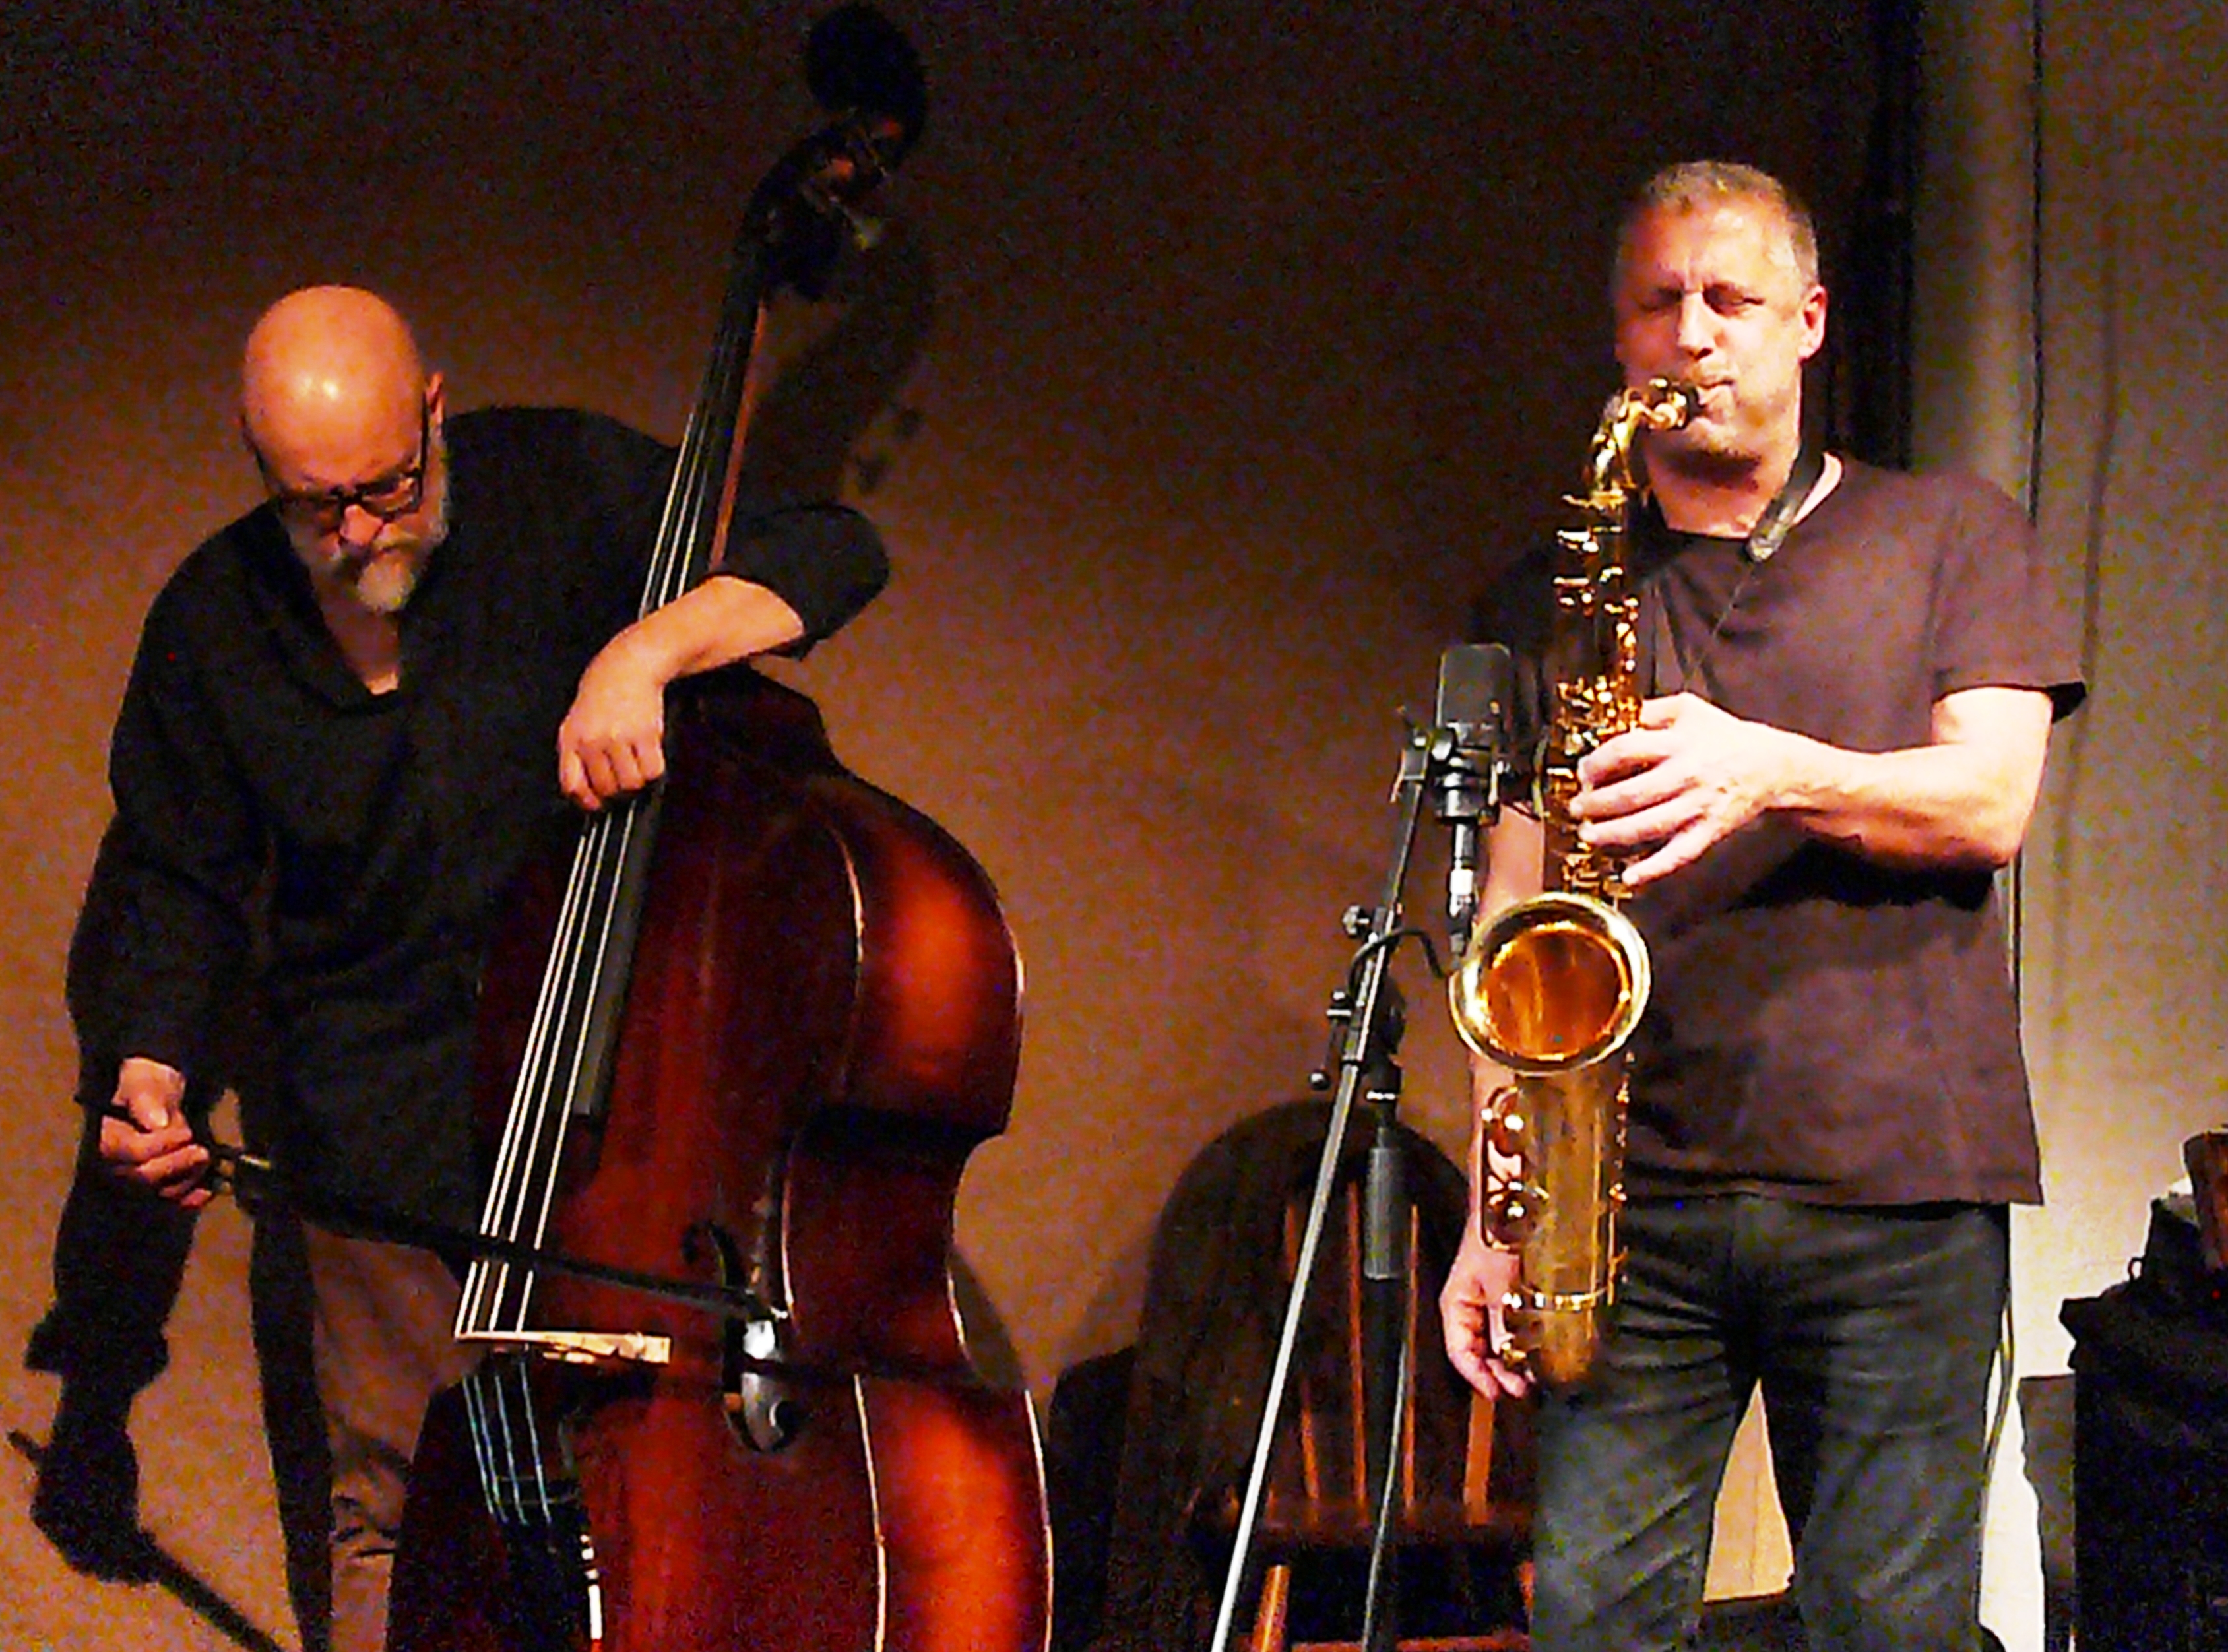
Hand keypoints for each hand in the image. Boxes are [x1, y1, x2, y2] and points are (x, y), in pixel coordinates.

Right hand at [97, 1056, 211, 1207]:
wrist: (158, 1095)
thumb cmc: (147, 1087)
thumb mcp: (145, 1083)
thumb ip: (148, 1099)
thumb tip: (157, 1122)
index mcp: (106, 1139)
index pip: (133, 1153)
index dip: (162, 1146)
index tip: (186, 1133)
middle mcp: (115, 1166)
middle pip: (144, 1178)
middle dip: (177, 1166)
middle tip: (202, 1152)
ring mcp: (135, 1181)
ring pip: (158, 1195)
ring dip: (187, 1181)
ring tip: (205, 1160)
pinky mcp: (155, 1189)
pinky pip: (169, 1205)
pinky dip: (190, 1201)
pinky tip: (207, 1191)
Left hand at [558, 631, 669, 809]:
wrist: (628, 665)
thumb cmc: (602, 694)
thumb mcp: (576, 722)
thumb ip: (575, 756)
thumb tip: (585, 794)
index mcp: (571, 739)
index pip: (573, 785)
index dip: (587, 800)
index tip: (597, 803)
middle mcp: (593, 741)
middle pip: (607, 788)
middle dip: (617, 787)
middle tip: (623, 773)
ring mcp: (620, 738)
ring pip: (632, 783)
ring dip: (637, 778)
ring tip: (636, 760)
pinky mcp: (646, 735)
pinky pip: (653, 771)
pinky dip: (654, 768)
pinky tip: (649, 753)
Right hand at [1440, 1221, 1530, 1397]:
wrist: (1514, 1197)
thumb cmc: (1498, 1234)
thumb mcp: (1503, 1287)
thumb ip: (1507, 1328)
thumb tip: (1516, 1367)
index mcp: (1456, 1304)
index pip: (1460, 1353)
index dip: (1478, 1378)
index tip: (1500, 1395)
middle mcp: (1473, 1306)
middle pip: (1481, 1352)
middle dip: (1501, 1373)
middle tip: (1524, 1389)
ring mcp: (1495, 1299)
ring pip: (1501, 1342)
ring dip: (1517, 1360)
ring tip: (1536, 1374)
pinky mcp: (1516, 1293)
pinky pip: (1518, 1326)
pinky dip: (1529, 1341)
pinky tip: (1543, 1349)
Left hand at [1573, 692, 1797, 885]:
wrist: (1771, 765)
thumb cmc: (1725, 736)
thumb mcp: (1688, 708)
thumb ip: (1650, 710)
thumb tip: (1613, 718)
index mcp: (1678, 742)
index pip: (1625, 750)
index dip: (1596, 763)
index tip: (1583, 772)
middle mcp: (1686, 775)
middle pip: (1630, 793)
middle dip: (1595, 804)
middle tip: (1576, 808)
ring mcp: (1698, 806)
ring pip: (1648, 826)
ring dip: (1612, 834)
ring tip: (1588, 835)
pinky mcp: (1709, 831)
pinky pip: (1679, 854)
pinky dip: (1653, 868)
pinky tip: (1629, 876)